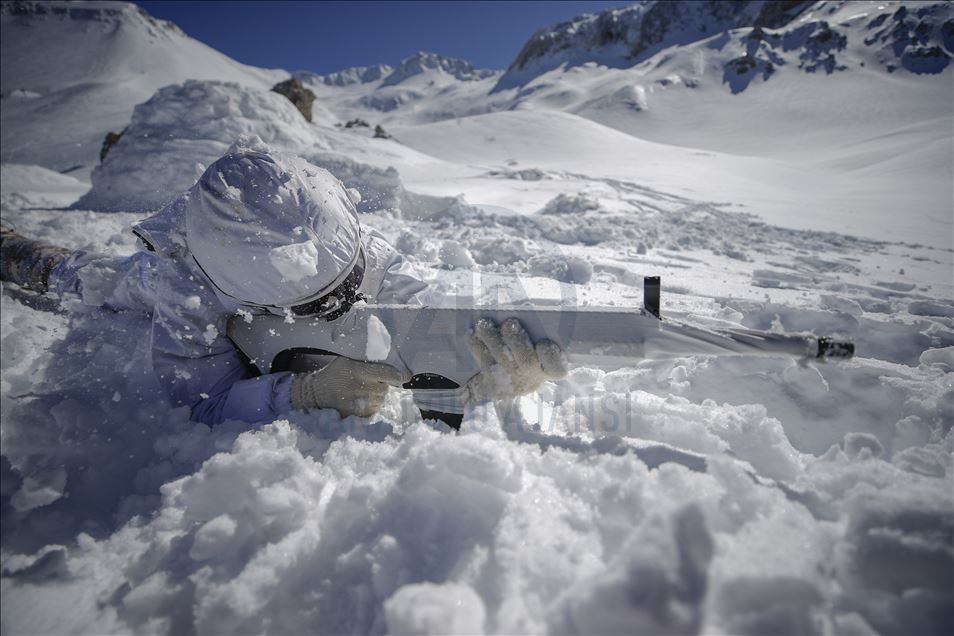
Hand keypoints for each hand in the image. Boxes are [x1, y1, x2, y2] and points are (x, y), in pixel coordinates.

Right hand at [291, 357, 408, 416]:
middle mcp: (358, 386)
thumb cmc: (334, 373)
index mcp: (356, 370)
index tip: (406, 376)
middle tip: (372, 383)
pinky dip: (371, 406)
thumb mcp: (347, 360)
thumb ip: (367, 362)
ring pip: (380, 400)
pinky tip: (361, 401)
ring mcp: (356, 402)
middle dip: (382, 385)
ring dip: (377, 396)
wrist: (314, 393)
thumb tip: (392, 364)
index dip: (399, 376)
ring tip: (365, 392)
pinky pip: (373, 410)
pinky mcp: (354, 415)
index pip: (385, 373)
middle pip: (385, 388)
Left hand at [466, 318, 566, 402]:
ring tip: (484, 324)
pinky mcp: (490, 383)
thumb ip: (540, 321)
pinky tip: (473, 333)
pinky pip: (482, 365)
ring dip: (492, 341)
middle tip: (510, 323)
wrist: (505, 371)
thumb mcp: (541, 334)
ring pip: (501, 364)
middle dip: (517, 341)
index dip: (551, 358)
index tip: (543, 343)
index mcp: (550, 367)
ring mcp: (511, 382)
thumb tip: (539, 288)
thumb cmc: (530, 343)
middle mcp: (532, 377)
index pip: (557, 368)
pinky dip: (477, 347)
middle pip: (526, 363)